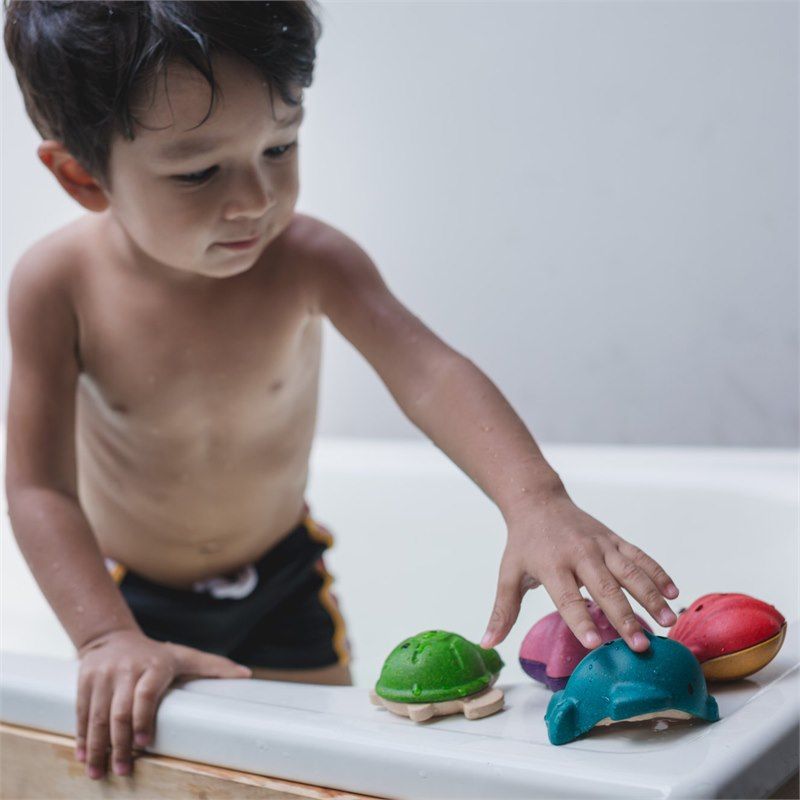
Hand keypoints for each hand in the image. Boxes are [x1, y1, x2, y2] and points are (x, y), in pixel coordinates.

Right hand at [76, 629, 251, 779]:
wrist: (112, 637)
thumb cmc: (156, 655)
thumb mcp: (185, 656)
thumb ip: (214, 666)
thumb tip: (248, 675)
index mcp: (155, 665)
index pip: (146, 694)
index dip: (144, 720)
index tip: (145, 746)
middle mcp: (127, 669)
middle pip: (120, 711)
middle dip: (120, 744)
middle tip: (123, 770)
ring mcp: (103, 675)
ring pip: (96, 715)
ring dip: (97, 747)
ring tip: (98, 772)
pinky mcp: (84, 680)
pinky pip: (81, 712)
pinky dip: (82, 737)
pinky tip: (84, 756)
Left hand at [481, 489, 678, 652]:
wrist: (538, 502)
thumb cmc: (524, 544)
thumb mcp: (509, 574)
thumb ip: (502, 611)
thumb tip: (487, 643)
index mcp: (551, 565)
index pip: (567, 597)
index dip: (580, 621)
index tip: (595, 644)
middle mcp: (579, 554)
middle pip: (604, 588)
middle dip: (623, 617)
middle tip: (640, 645)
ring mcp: (600, 545)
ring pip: (629, 571)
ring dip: (650, 596)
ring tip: (666, 621)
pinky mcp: (614, 539)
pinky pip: (639, 555)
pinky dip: (657, 572)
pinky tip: (673, 592)